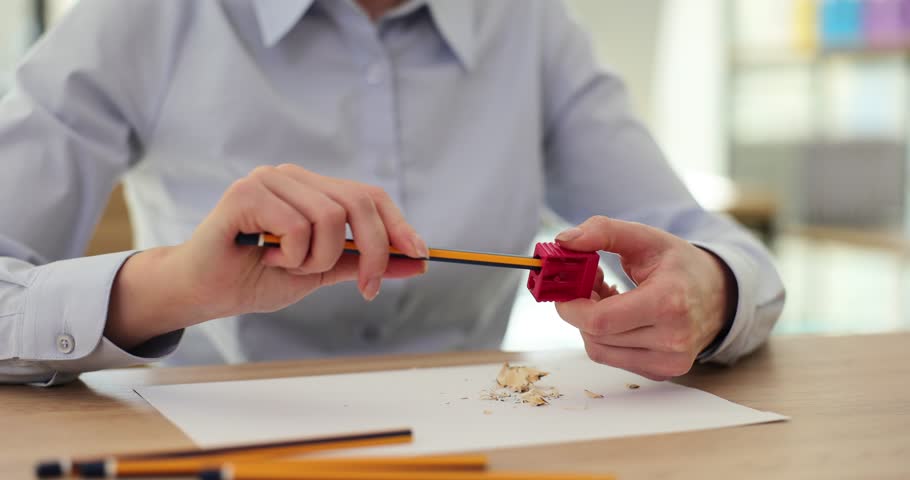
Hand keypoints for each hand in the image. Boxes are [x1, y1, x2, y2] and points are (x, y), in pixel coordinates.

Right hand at [105, 164, 427, 348]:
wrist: (206, 292)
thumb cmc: (257, 278)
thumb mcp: (322, 272)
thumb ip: (363, 262)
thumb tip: (416, 262)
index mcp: (312, 189)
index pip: (370, 195)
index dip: (399, 225)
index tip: (420, 256)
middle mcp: (293, 176)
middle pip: (359, 202)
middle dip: (374, 251)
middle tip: (368, 288)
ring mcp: (269, 179)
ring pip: (329, 218)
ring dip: (318, 259)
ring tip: (288, 266)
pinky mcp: (246, 193)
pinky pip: (297, 226)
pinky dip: (292, 255)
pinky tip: (265, 257)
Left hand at [553, 216, 736, 380]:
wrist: (718, 295)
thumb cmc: (679, 265)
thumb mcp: (644, 237)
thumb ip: (603, 231)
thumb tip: (564, 241)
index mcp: (669, 303)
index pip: (601, 320)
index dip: (571, 307)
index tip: (563, 289)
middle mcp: (673, 339)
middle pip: (596, 335)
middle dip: (581, 308)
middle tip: (588, 282)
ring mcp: (669, 361)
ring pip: (599, 349)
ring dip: (591, 323)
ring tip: (607, 296)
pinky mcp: (661, 372)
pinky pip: (612, 358)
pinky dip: (605, 336)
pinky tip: (618, 315)